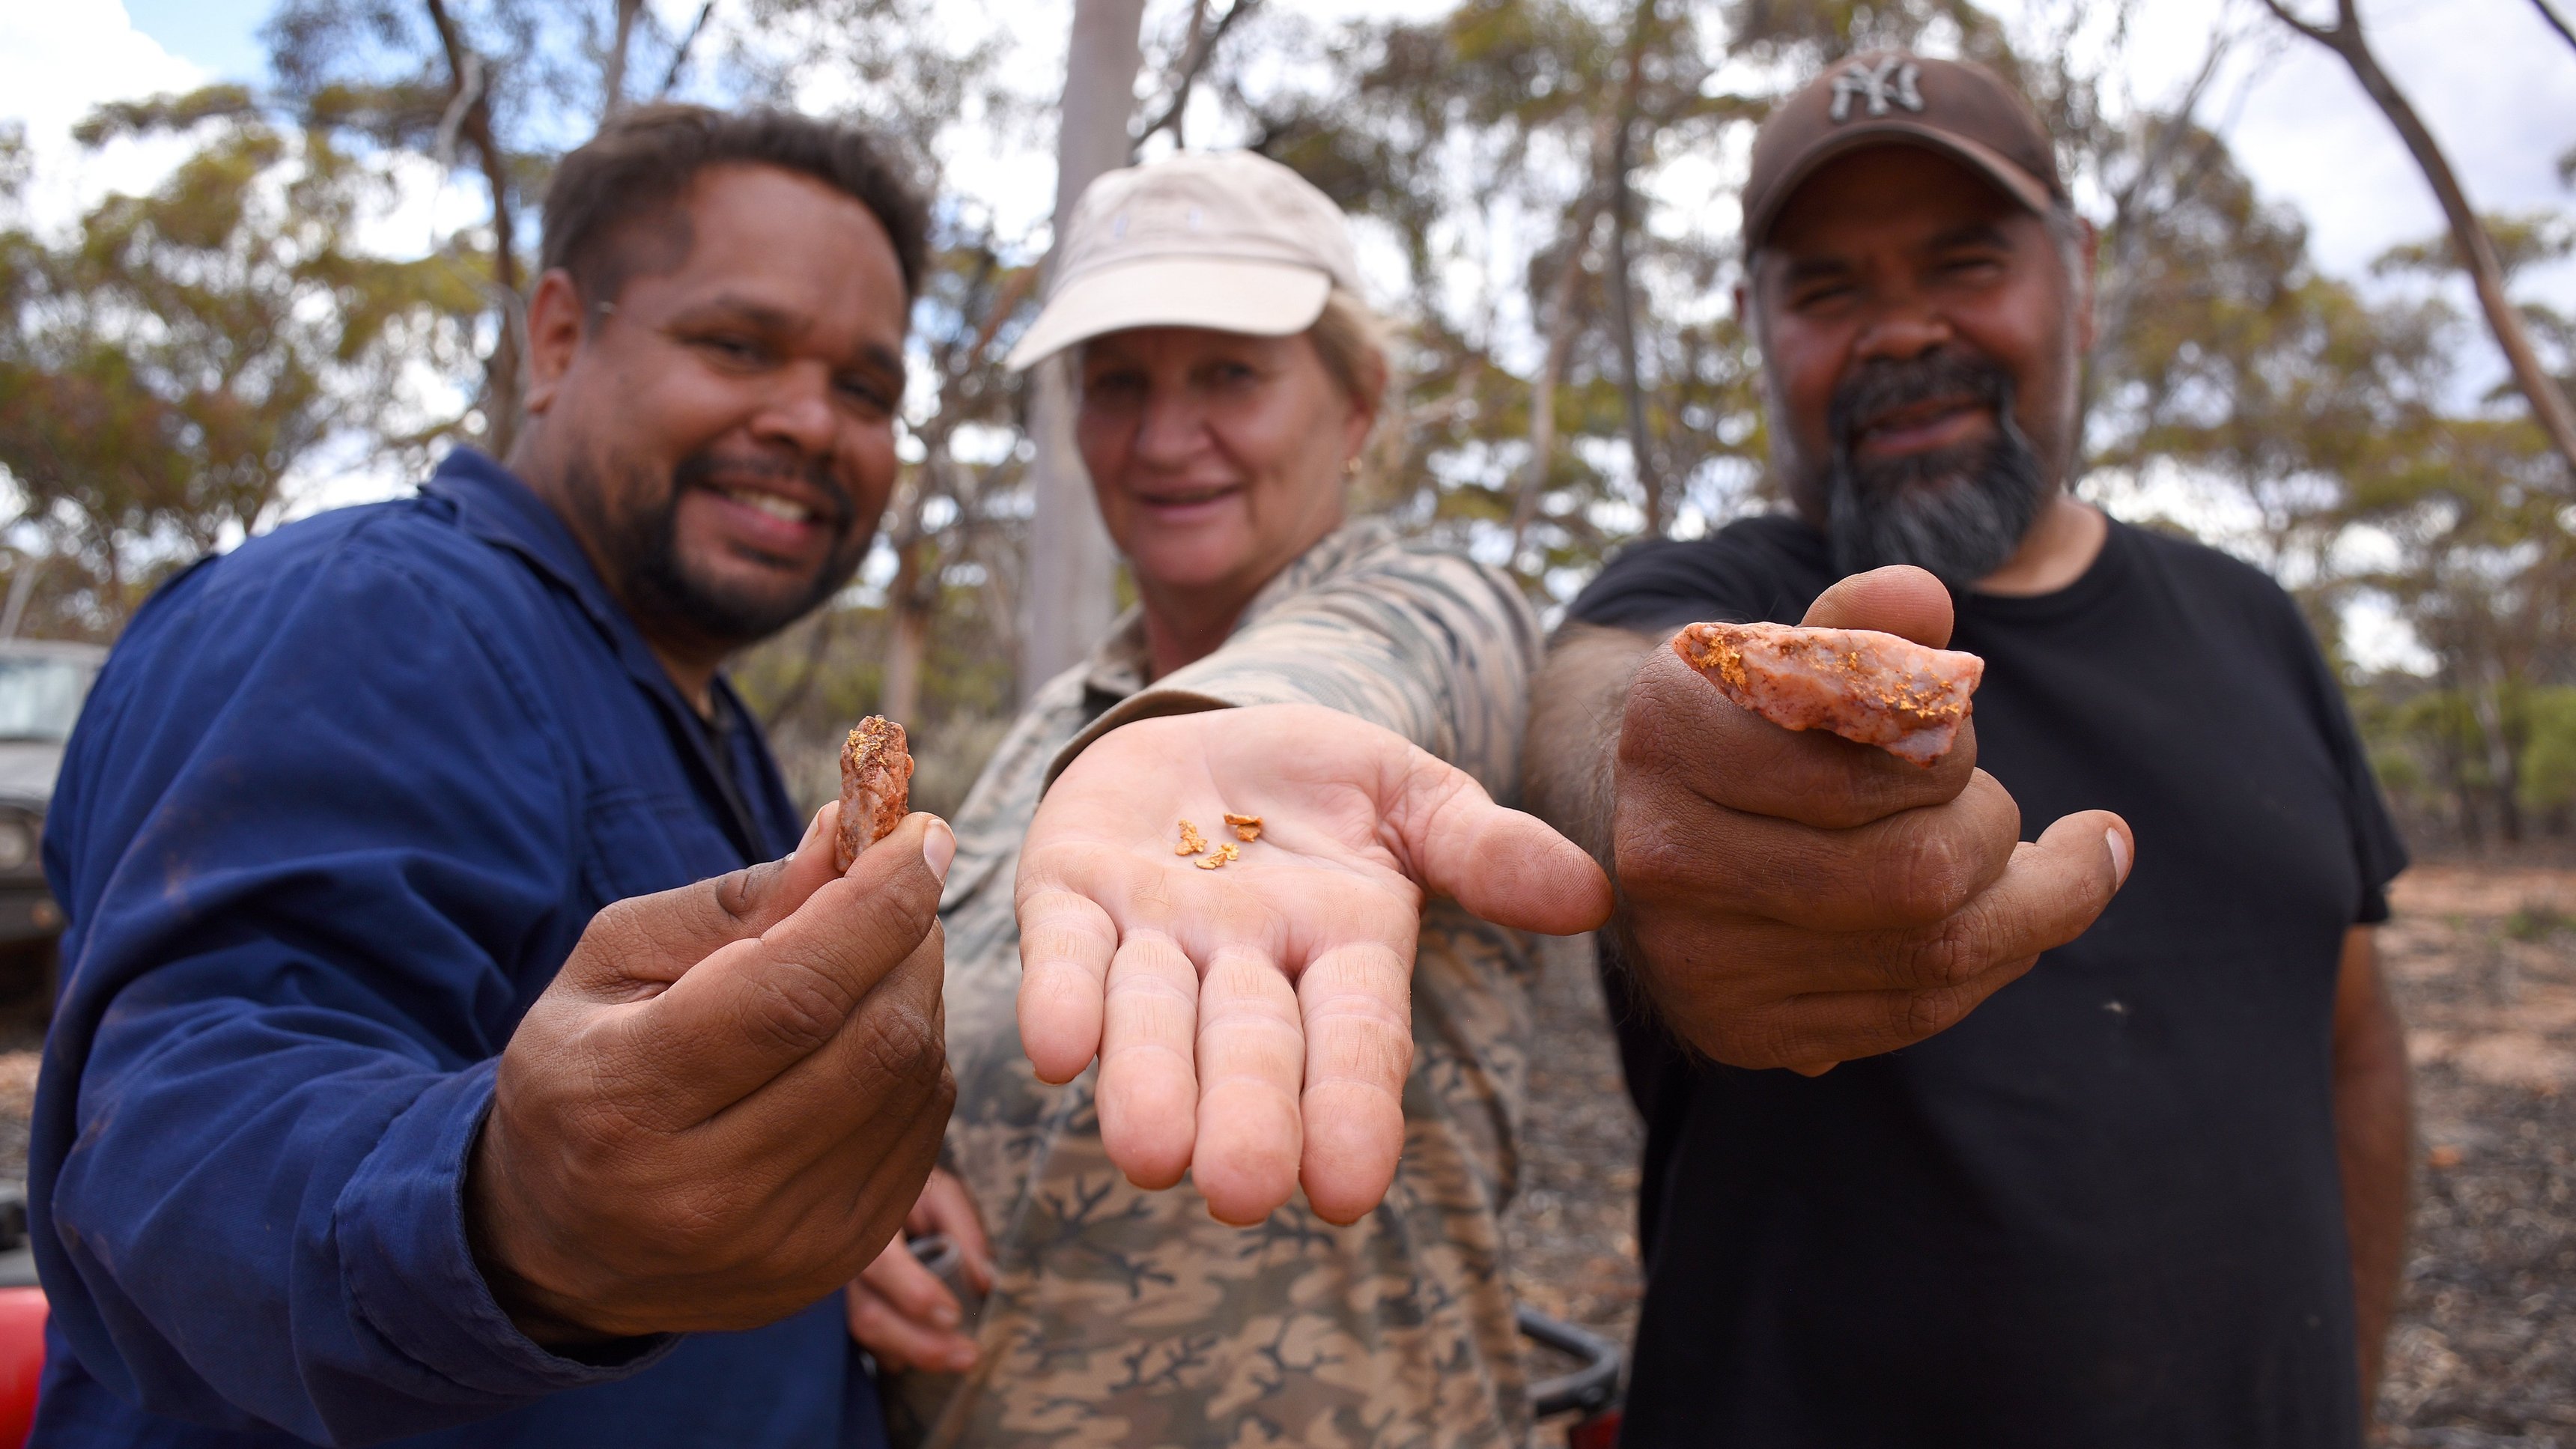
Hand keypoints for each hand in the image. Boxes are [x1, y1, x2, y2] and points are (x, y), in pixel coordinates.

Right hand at [469, 807, 956, 1341]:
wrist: (560, 1244)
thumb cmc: (586, 1071)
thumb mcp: (614, 964)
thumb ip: (731, 904)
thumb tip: (839, 838)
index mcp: (628, 1099)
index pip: (793, 994)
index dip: (878, 907)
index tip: (922, 836)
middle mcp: (706, 1189)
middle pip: (874, 1039)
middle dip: (910, 940)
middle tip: (900, 888)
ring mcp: (781, 1240)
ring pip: (912, 1082)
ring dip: (919, 996)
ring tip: (878, 960)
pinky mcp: (835, 1260)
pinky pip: (923, 1133)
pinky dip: (918, 1062)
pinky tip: (874, 1035)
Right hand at [845, 1168, 993, 1372]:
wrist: (861, 1186)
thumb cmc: (904, 1186)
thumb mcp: (939, 1191)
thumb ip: (963, 1230)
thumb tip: (983, 1283)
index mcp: (864, 1219)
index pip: (881, 1263)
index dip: (916, 1295)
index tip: (953, 1315)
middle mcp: (840, 1258)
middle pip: (868, 1315)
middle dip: (921, 1345)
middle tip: (968, 1357)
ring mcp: (833, 1286)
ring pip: (863, 1334)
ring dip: (911, 1353)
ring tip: (957, 1357)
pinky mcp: (839, 1307)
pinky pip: (860, 1340)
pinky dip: (894, 1351)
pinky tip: (924, 1353)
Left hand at [1014, 704, 1611, 1227]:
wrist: (1200, 732)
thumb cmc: (1319, 784)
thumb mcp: (1410, 795)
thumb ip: (1483, 847)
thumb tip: (1590, 891)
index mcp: (1342, 951)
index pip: (1355, 1039)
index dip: (1352, 1109)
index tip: (1347, 1187)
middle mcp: (1245, 965)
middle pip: (1248, 1048)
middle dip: (1245, 1116)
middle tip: (1238, 1191)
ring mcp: (1153, 935)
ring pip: (1149, 1017)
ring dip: (1147, 1081)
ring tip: (1146, 1154)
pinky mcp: (1068, 895)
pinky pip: (1063, 951)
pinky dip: (1059, 996)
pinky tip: (1055, 1050)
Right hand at [1613, 566, 2134, 1073]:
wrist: (1651, 826)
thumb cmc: (1748, 727)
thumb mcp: (1784, 654)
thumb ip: (1856, 625)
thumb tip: (1919, 599)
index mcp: (1671, 733)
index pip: (1874, 761)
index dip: (1957, 748)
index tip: (1966, 727)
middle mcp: (1666, 857)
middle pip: (1915, 876)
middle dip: (1995, 832)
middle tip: (1995, 801)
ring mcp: (1698, 961)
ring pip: (1930, 958)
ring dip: (2026, 907)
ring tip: (2053, 861)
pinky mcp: (1740, 1031)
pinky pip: (1912, 1016)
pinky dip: (1992, 963)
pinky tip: (2013, 918)